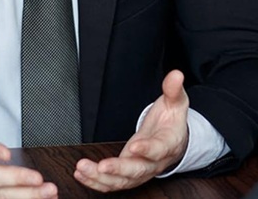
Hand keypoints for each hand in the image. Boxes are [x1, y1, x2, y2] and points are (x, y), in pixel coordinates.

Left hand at [74, 69, 188, 192]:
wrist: (175, 140)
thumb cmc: (172, 121)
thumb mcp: (176, 102)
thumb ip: (173, 89)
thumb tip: (176, 74)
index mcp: (167, 144)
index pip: (158, 149)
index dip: (147, 149)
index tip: (134, 146)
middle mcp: (154, 162)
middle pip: (137, 170)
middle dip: (119, 170)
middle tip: (102, 166)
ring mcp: (140, 170)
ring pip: (122, 181)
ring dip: (101, 178)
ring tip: (83, 169)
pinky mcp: (128, 174)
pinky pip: (113, 183)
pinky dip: (97, 182)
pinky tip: (81, 174)